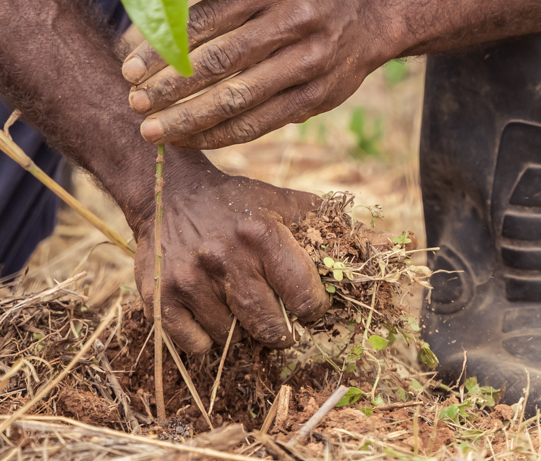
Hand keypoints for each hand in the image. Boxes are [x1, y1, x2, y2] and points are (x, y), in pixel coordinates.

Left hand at [119, 0, 397, 146]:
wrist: (367, 19)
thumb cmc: (296, 2)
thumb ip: (219, 8)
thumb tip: (148, 39)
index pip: (208, 18)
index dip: (164, 46)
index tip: (129, 68)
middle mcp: (296, 21)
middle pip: (222, 60)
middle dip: (171, 86)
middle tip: (133, 101)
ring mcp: (310, 62)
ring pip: (239, 98)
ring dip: (189, 118)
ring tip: (151, 130)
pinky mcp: (317, 98)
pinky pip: (260, 124)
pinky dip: (219, 134)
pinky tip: (189, 139)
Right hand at [132, 164, 330, 353]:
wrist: (167, 193)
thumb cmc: (235, 203)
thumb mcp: (281, 201)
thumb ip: (327, 220)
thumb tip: (379, 243)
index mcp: (262, 234)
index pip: (305, 298)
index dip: (313, 309)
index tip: (308, 305)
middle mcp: (226, 259)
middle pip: (270, 328)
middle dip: (281, 330)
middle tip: (278, 319)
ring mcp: (191, 281)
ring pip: (232, 339)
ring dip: (240, 331)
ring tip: (237, 305)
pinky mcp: (161, 298)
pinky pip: (196, 346)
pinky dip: (205, 338)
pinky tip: (208, 311)